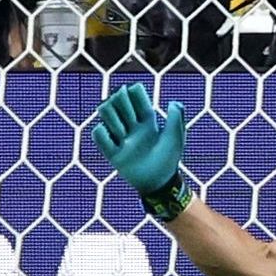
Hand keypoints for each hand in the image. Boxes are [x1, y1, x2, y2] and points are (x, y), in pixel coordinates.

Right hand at [88, 80, 196, 210]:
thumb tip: (172, 102)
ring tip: (121, 130)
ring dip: (110, 116)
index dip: (135, 92)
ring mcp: (121, 139)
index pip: (136, 97)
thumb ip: (177, 118)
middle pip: (119, 101)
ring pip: (105, 114)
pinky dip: (100, 133)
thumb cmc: (169, 159)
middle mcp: (132, 126)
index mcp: (148, 120)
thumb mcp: (175, 137)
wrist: (159, 183)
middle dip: (121, 101)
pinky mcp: (113, 154)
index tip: (137, 97)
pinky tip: (109, 136)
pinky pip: (99, 137)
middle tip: (129, 115)